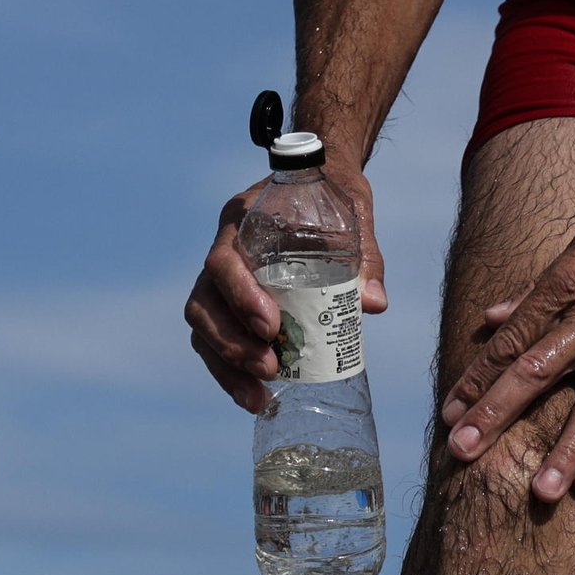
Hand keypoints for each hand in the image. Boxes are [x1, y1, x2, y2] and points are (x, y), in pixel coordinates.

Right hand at [184, 159, 388, 410]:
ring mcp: (220, 281)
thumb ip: (364, 254)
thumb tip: (373, 305)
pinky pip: (215, 343)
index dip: (239, 297)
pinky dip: (231, 373)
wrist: (319, 177)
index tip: (271, 326)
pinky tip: (257, 397)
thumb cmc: (332, 192)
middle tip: (271, 369)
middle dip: (231, 344)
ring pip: (202, 330)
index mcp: (241, 221)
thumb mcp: (353, 211)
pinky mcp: (229, 306)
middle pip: (203, 305)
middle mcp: (223, 251)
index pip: (222, 262)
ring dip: (227, 367)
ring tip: (260, 396)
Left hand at [440, 174, 574, 498]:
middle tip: (460, 452)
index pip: (510, 341)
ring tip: (539, 492)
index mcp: (566, 285)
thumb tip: (492, 318)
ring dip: (563, 452)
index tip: (449, 412)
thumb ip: (537, 289)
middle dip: (494, 415)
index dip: (476, 379)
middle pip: (533, 374)